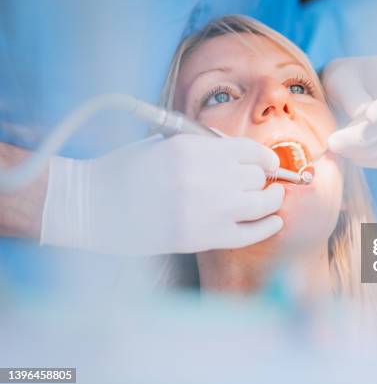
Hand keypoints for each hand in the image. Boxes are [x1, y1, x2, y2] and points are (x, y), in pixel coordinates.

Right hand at [40, 135, 283, 253]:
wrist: (95, 207)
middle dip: (260, 179)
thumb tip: (246, 158)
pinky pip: (250, 233)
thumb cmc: (127, 172)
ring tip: (272, 198)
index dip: (265, 158)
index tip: (269, 164)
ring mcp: (207, 208)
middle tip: (259, 184)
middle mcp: (205, 176)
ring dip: (271, 200)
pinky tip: (275, 222)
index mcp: (193, 149)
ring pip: (261, 202)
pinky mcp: (204, 238)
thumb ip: (205, 148)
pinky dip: (267, 227)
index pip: (249, 150)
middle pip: (256, 176)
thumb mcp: (165, 145)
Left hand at [322, 55, 376, 167]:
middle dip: (364, 138)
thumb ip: (351, 93)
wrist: (351, 93)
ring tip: (336, 147)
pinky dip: (369, 160)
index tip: (369, 115)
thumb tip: (360, 115)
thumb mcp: (342, 78)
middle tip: (333, 141)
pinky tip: (349, 154)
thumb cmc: (347, 80)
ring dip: (364, 152)